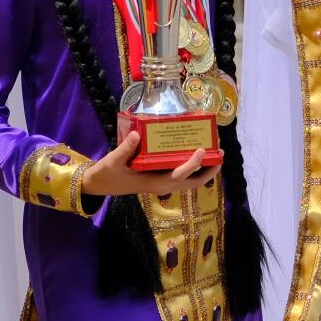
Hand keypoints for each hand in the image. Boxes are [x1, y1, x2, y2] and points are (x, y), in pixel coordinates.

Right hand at [82, 130, 219, 197]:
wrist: (98, 186)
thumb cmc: (106, 175)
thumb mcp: (113, 161)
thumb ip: (125, 149)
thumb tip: (137, 134)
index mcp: (153, 183)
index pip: (178, 176)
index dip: (192, 164)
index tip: (201, 150)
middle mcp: (162, 186)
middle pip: (193, 183)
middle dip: (209, 170)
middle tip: (221, 153)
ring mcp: (163, 184)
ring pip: (190, 181)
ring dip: (205, 170)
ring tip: (217, 154)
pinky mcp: (160, 179)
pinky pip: (183, 176)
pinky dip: (194, 168)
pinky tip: (198, 154)